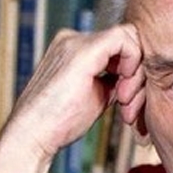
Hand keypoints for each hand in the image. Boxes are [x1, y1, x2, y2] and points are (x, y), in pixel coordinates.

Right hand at [0, 24, 145, 172]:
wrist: (34, 134)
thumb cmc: (61, 123)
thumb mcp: (96, 96)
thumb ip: (113, 81)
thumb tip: (135, 77)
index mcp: (74, 48)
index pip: (119, 45)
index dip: (133, 70)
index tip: (128, 100)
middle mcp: (73, 39)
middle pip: (127, 39)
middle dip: (138, 71)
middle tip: (131, 103)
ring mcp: (76, 41)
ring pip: (129, 38)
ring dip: (137, 72)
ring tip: (125, 104)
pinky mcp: (83, 50)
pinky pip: (125, 40)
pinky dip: (134, 64)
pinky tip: (122, 92)